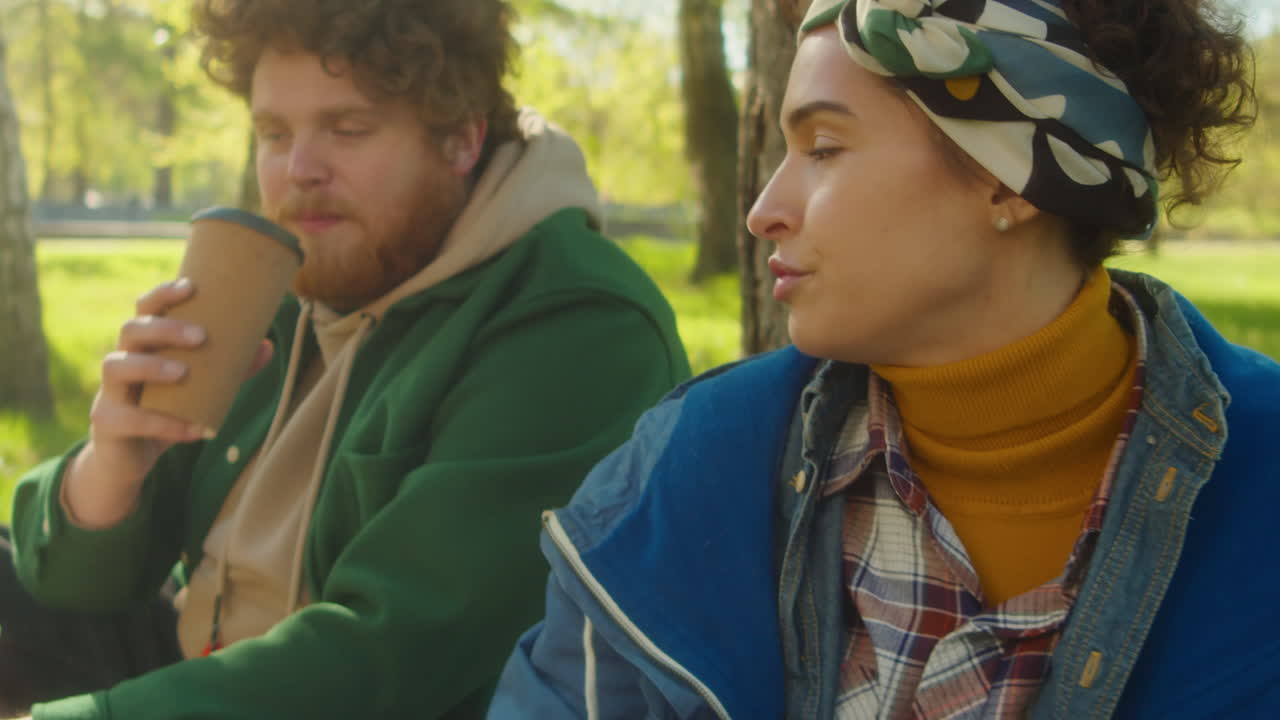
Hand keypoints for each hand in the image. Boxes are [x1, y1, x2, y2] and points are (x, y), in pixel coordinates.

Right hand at [61, 278, 272, 528]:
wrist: (131, 459)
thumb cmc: (167, 412)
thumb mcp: (200, 390)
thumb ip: (230, 370)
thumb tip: (266, 346)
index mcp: (144, 347)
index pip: (145, 310)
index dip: (163, 295)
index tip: (191, 287)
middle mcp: (121, 361)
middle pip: (130, 330)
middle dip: (165, 328)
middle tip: (201, 336)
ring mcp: (109, 392)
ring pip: (116, 366)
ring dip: (151, 366)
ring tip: (183, 373)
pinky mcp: (106, 423)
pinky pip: (129, 419)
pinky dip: (163, 424)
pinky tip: (194, 430)